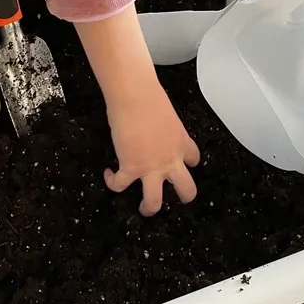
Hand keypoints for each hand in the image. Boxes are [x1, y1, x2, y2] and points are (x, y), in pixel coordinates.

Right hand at [105, 79, 199, 215]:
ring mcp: (150, 167)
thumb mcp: (167, 114)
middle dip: (183, 196)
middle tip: (174, 196)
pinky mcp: (130, 168)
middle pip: (187, 189)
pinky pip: (120, 185)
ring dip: (149, 208)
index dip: (187, 163)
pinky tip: (109, 174)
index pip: (193, 159)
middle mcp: (170, 160)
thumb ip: (164, 128)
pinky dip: (112, 182)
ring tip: (144, 208)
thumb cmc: (150, 95)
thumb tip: (152, 127)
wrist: (136, 95)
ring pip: (155, 202)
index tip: (181, 162)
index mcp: (181, 142)